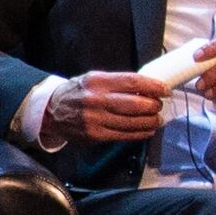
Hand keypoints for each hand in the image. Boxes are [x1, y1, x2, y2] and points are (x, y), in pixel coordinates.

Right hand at [43, 70, 177, 144]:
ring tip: (156, 119)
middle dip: (153, 106)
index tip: (164, 90)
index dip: (153, 86)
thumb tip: (146, 88)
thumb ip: (117, 82)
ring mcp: (95, 119)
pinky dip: (140, 133)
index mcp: (97, 81)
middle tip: (159, 106)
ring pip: (132, 122)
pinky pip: (124, 135)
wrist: (51, 111)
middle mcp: (96, 100)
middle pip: (135, 104)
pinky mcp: (96, 135)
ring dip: (150, 121)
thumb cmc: (76, 93)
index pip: (132, 82)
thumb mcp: (93, 79)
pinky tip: (147, 130)